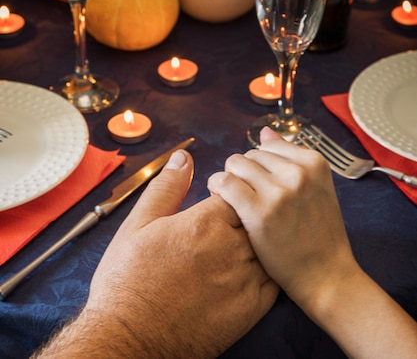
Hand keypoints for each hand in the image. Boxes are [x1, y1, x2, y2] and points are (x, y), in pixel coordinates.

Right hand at [82, 148, 277, 357]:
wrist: (130, 340)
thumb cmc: (128, 282)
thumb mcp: (139, 225)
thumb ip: (167, 188)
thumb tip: (184, 158)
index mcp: (205, 222)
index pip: (237, 192)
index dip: (230, 194)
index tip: (220, 201)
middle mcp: (231, 247)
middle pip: (255, 216)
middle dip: (246, 214)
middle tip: (228, 225)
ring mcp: (244, 279)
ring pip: (267, 246)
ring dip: (259, 241)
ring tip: (237, 247)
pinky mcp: (252, 309)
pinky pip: (274, 279)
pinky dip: (267, 269)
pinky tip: (250, 270)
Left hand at [207, 128, 356, 313]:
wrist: (327, 276)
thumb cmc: (319, 234)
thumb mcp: (316, 188)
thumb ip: (289, 157)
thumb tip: (265, 132)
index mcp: (314, 162)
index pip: (268, 145)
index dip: (258, 164)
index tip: (257, 182)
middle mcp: (298, 172)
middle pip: (250, 154)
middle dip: (244, 172)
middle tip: (246, 194)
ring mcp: (279, 191)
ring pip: (235, 164)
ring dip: (229, 178)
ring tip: (234, 198)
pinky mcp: (259, 212)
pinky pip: (224, 182)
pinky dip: (217, 187)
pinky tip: (221, 200)